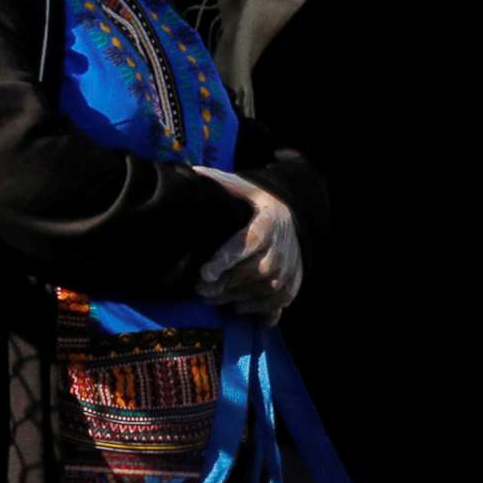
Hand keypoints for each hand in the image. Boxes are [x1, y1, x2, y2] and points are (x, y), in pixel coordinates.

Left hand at [195, 167, 302, 321]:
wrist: (292, 217)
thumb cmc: (256, 202)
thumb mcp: (241, 188)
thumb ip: (217, 182)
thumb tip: (190, 173)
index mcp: (268, 221)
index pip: (248, 242)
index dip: (227, 259)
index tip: (205, 272)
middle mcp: (283, 246)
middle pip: (254, 271)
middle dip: (225, 283)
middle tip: (198, 290)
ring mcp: (290, 266)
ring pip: (264, 289)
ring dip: (236, 297)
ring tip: (211, 299)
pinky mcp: (293, 283)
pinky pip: (277, 301)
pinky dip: (257, 308)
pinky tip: (236, 307)